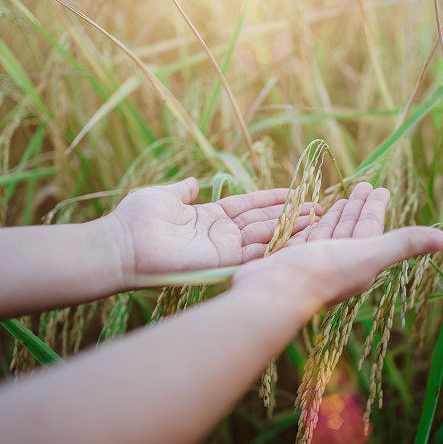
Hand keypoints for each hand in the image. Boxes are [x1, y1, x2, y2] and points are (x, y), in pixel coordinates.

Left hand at [105, 178, 319, 282]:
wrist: (122, 245)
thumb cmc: (137, 219)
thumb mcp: (164, 196)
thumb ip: (184, 191)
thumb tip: (195, 182)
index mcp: (210, 216)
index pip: (248, 205)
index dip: (272, 199)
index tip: (297, 192)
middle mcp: (221, 234)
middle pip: (263, 221)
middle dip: (291, 215)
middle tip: (320, 209)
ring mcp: (223, 249)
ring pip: (265, 236)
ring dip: (292, 229)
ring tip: (319, 220)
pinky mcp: (222, 261)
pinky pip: (255, 252)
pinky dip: (277, 246)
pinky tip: (300, 236)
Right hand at [231, 182, 442, 313]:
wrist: (274, 293)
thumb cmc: (323, 273)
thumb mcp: (369, 254)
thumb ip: (404, 244)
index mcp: (360, 262)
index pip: (371, 228)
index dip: (376, 208)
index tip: (381, 188)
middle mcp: (338, 262)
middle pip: (353, 228)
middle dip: (359, 207)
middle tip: (364, 184)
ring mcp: (313, 262)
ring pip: (330, 232)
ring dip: (338, 214)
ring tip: (341, 197)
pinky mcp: (291, 260)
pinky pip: (306, 238)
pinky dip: (312, 225)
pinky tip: (311, 217)